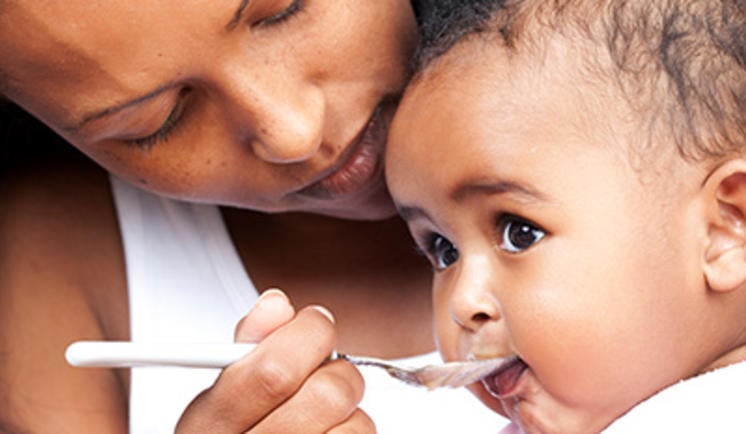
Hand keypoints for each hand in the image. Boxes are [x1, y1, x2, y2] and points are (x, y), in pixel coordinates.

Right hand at [175, 289, 373, 432]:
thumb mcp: (218, 395)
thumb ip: (250, 343)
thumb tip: (276, 304)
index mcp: (211, 425)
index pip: (274, 371)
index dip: (308, 334)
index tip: (314, 323)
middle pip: (326, 395)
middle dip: (336, 370)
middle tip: (322, 371)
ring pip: (357, 424)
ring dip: (349, 410)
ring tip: (322, 414)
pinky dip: (354, 431)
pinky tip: (327, 433)